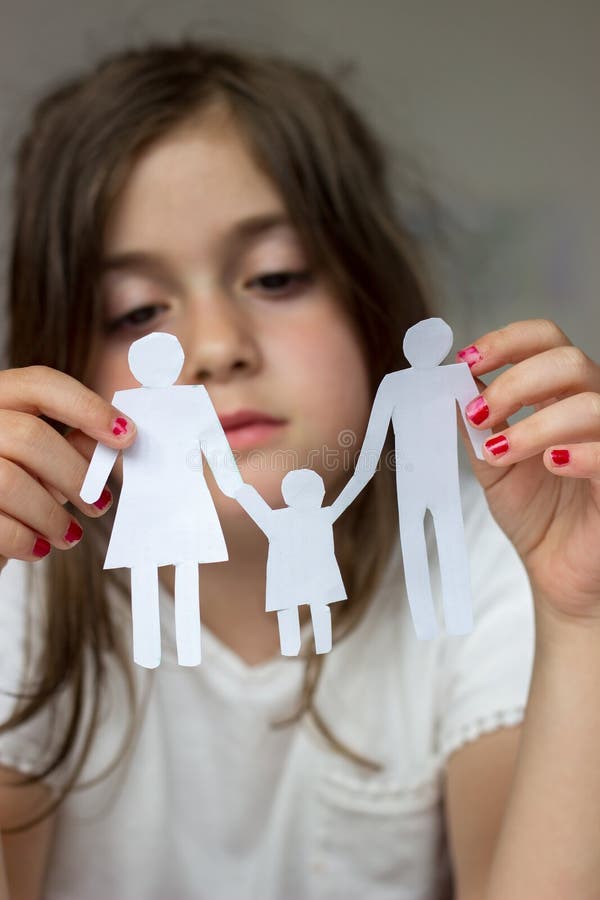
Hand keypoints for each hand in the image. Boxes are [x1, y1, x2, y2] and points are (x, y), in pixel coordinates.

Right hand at [0, 366, 135, 571]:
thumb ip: (69, 446)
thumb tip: (115, 436)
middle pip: (30, 436)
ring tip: (68, 533)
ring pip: (11, 481)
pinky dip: (25, 539)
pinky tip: (37, 547)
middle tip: (98, 504)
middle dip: (74, 474)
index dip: (87, 407)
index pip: (40, 385)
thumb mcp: (39, 464)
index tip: (125, 435)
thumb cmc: (9, 494)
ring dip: (51, 515)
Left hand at [457, 319, 599, 622]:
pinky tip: (551, 464)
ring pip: (589, 404)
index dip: (507, 341)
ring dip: (535, 424)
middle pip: (568, 361)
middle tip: (478, 415)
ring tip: (499, 452)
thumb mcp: (493, 462)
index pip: (546, 340)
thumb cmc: (536, 513)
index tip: (466, 362)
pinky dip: (578, 453)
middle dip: (515, 382)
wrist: (557, 571)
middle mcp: (592, 409)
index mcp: (560, 396)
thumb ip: (476, 424)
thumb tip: (446, 383)